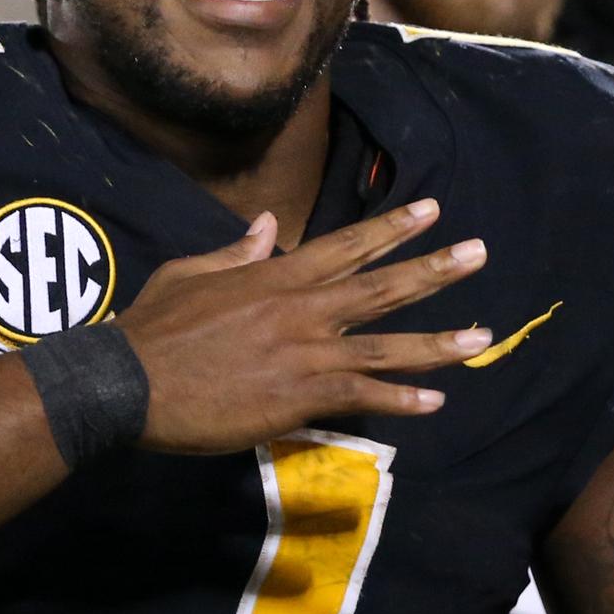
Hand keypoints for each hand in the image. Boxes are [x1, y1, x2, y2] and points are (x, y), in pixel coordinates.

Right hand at [118, 199, 487, 454]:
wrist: (131, 381)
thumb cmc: (154, 329)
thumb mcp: (191, 275)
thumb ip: (235, 253)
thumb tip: (263, 227)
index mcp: (276, 276)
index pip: (347, 246)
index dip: (391, 229)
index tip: (431, 211)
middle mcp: (302, 309)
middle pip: (381, 285)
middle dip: (434, 268)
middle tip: (479, 253)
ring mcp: (306, 353)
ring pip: (385, 345)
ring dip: (438, 342)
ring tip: (482, 336)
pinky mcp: (300, 396)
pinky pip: (363, 397)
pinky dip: (401, 400)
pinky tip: (436, 402)